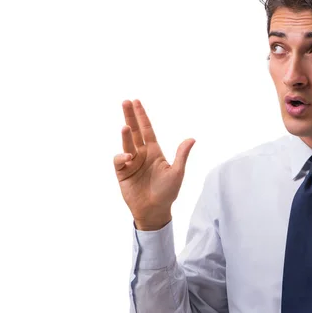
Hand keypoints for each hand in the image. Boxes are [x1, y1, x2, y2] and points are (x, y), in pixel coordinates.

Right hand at [113, 100, 194, 230]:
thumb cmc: (167, 192)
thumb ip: (182, 155)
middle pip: (135, 131)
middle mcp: (142, 154)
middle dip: (130, 116)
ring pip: (126, 143)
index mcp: (154, 152)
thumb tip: (192, 139)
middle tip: (125, 102)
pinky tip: (127, 157)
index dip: (142, 116)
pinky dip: (121, 156)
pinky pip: (119, 160)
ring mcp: (131, 163)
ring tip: (126, 126)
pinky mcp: (122, 173)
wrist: (154, 211)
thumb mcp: (177, 172)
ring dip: (126, 134)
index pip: (147, 130)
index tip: (136, 101)